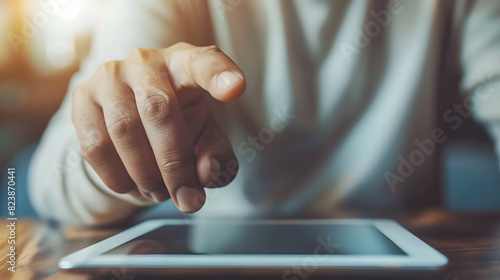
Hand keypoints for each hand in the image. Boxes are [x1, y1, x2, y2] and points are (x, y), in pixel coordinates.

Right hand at [72, 43, 244, 212]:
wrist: (132, 115)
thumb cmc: (179, 122)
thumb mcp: (207, 137)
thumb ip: (217, 156)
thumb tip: (206, 173)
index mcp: (185, 64)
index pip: (204, 62)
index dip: (219, 74)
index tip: (236, 88)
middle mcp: (146, 62)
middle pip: (158, 109)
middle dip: (174, 163)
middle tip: (187, 199)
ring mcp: (110, 77)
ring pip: (123, 128)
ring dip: (144, 174)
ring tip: (159, 193)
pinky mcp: (82, 98)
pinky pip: (95, 144)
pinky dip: (116, 176)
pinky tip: (133, 187)